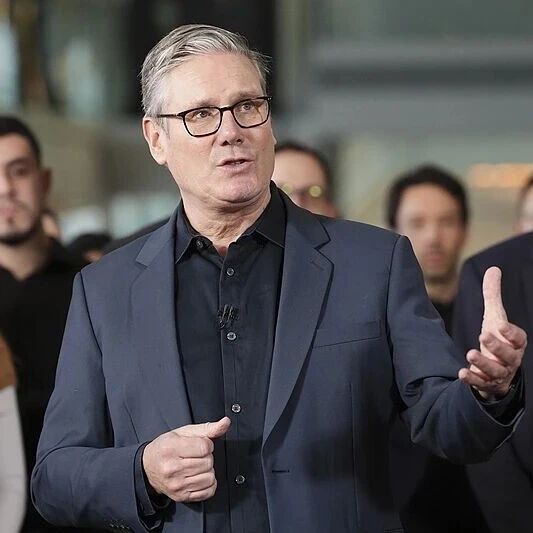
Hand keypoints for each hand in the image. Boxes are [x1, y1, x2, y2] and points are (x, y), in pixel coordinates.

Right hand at [142, 417, 230, 502]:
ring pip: (210, 477)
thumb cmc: (166, 447)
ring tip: (197, 465)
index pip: (204, 447)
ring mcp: (177, 485)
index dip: (207, 444)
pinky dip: (208, 484)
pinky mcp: (181, 496)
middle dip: (207, 456)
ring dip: (208, 470)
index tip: (200, 444)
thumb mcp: (184, 432)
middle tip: (196, 455)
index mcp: (172, 448)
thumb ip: (208, 428)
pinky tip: (199, 477)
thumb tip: (226, 422)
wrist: (148, 467)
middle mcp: (172, 468)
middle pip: (208, 462)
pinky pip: (208, 492)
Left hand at [458, 266, 526, 398]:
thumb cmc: (498, 340)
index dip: (511, 333)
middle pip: (508, 355)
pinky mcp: (488, 384)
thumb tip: (493, 269)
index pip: (519, 339)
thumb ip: (493, 296)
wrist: (498, 370)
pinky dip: (473, 380)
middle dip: (497, 346)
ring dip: (483, 363)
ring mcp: (500, 373)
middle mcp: (511, 359)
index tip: (500, 325)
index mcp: (515, 343)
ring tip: (469, 353)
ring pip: (495, 371)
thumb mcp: (495, 317)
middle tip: (482, 335)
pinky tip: (462, 374)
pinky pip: (482, 384)